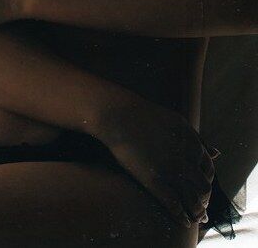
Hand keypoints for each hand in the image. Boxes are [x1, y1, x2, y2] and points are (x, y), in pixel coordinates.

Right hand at [98, 92, 216, 227]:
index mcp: (191, 143)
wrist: (120, 116)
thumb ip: (197, 139)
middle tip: (200, 207)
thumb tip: (218, 153)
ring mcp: (170, 170)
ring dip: (197, 212)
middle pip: (204, 187)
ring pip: (193, 199)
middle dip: (204, 200)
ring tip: (195, 218)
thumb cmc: (146, 116)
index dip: (207, 182)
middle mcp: (185, 158)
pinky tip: (183, 221)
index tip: (201, 189)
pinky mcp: (154, 180)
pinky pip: (174, 205)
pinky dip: (182, 216)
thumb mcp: (178, 123)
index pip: (209, 170)